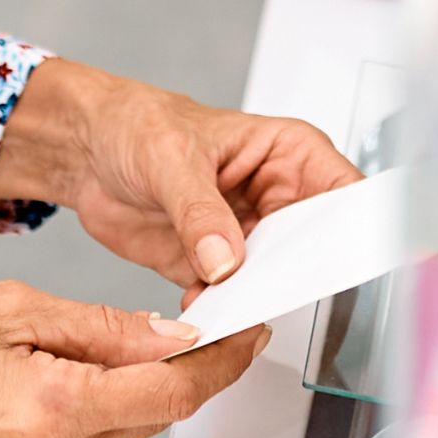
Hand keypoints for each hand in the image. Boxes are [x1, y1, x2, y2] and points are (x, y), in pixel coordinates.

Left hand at [0, 59, 358, 295]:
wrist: (85, 152)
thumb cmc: (137, 124)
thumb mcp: (171, 159)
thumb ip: (200, 212)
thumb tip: (227, 261)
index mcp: (289, 155)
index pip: (344, 194)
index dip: (353, 227)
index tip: (343, 256)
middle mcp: (277, 198)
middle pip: (315, 247)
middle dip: (300, 274)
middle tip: (280, 289)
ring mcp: (246, 237)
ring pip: (274, 280)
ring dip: (256, 299)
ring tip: (235, 307)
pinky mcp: (212, 268)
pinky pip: (229, 300)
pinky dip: (219, 312)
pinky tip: (204, 313)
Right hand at [0, 281, 262, 437]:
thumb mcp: (14, 309)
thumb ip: (102, 327)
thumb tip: (174, 335)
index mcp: (52, 408)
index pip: (172, 393)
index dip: (221, 361)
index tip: (248, 331)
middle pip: (155, 415)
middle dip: (186, 369)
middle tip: (209, 321)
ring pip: (124, 431)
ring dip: (140, 388)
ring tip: (122, 338)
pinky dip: (101, 408)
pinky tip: (78, 372)